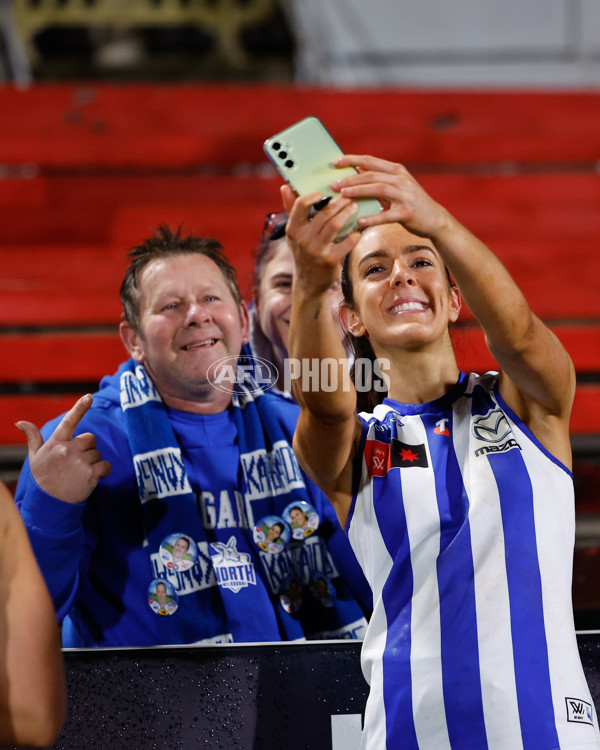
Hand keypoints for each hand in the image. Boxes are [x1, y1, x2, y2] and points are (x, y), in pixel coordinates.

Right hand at [16, 394, 110, 503]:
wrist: (49, 503)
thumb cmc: (43, 477)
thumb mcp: (35, 456)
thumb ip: (33, 437)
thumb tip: (21, 422)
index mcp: (56, 443)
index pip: (69, 421)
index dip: (80, 407)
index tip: (89, 396)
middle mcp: (68, 450)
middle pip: (90, 439)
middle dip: (86, 449)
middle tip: (75, 462)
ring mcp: (80, 462)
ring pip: (97, 453)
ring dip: (92, 461)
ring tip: (78, 472)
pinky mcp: (91, 474)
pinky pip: (106, 465)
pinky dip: (103, 471)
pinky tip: (92, 477)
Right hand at [281, 185, 360, 291]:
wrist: (309, 283)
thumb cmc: (303, 253)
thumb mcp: (294, 233)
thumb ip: (291, 210)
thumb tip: (285, 187)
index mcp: (293, 229)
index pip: (301, 204)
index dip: (314, 195)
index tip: (325, 193)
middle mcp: (303, 239)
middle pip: (324, 212)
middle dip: (339, 202)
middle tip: (349, 197)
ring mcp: (316, 250)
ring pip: (335, 224)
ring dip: (348, 213)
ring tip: (354, 207)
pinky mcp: (330, 260)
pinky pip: (347, 242)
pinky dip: (355, 234)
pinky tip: (357, 231)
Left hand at [330, 154, 452, 239]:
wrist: (435, 219)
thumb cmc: (411, 202)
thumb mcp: (397, 184)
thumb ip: (379, 177)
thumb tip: (357, 168)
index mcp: (397, 170)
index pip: (370, 161)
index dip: (351, 160)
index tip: (334, 162)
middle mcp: (402, 180)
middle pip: (372, 174)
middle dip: (350, 178)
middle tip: (333, 184)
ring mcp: (406, 196)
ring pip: (379, 189)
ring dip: (359, 191)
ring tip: (342, 195)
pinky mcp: (408, 213)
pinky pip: (387, 215)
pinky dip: (373, 218)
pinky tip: (360, 222)